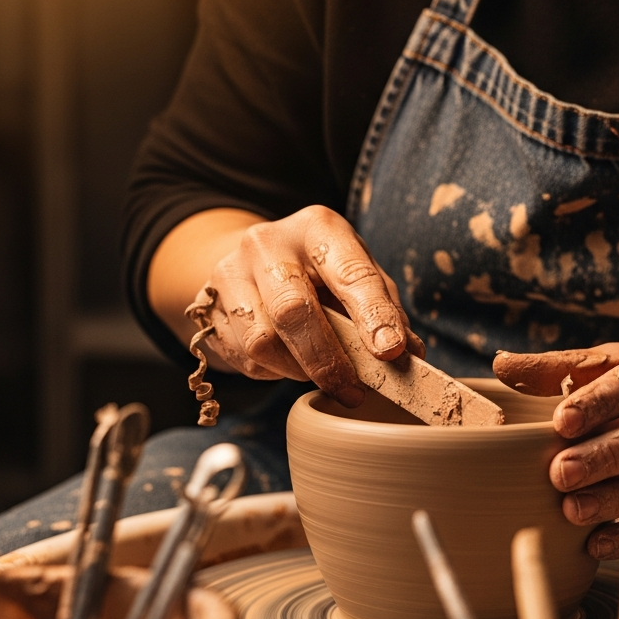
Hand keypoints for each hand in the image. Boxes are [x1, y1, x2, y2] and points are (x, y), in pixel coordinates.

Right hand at [188, 205, 422, 404]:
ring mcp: (230, 272)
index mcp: (318, 227)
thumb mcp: (359, 273)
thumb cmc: (321, 270)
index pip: (349, 273)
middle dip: (328, 360)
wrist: (254, 260)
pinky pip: (243, 357)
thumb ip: (385, 309)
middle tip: (354, 391)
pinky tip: (289, 363)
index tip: (391, 351)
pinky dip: (273, 372)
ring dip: (298, 370)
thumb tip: (411, 355)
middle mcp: (268, 243)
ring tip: (322, 375)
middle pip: (294, 311)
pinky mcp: (207, 306)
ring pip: (262, 341)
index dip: (372, 315)